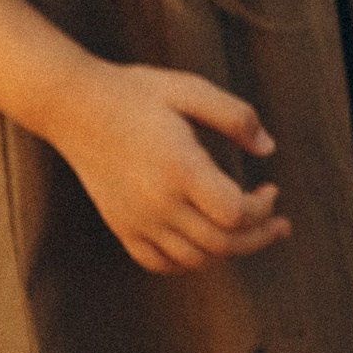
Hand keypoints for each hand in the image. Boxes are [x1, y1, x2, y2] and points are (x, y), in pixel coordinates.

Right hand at [55, 67, 287, 275]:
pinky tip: (205, 242)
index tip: (271, 189)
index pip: (235, 214)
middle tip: (279, 224)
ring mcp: (136, 219)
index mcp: (180, 168)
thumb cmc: (136, 93)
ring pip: (195, 259)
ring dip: (229, 250)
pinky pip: (160, 263)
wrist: (73, 105)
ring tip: (248, 232)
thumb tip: (268, 149)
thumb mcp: (191, 90)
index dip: (263, 210)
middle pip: (222, 244)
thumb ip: (236, 117)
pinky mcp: (121, 225)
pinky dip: (190, 261)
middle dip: (260, 236)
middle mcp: (157, 202)